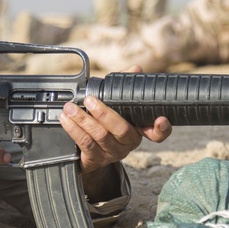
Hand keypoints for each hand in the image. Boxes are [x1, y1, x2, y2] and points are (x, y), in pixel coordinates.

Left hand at [59, 66, 171, 199]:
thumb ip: (125, 88)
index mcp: (139, 130)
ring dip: (83, 119)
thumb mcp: (118, 107)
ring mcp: (113, 152)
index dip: (162, 128)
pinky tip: (66, 119)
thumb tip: (136, 69)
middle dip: (104, 113)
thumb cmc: (107, 125)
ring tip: (70, 108)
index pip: (158, 133)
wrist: (92, 153)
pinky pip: (85, 143)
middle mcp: (128, 143)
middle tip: (89, 100)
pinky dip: (74, 129)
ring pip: (99, 135)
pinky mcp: (96, 158)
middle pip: (120, 129)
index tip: (161, 119)